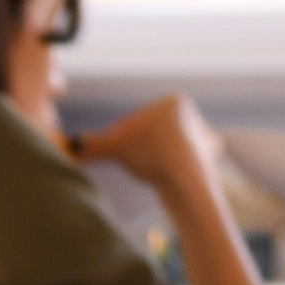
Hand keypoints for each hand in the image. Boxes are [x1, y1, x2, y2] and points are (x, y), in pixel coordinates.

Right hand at [72, 93, 220, 208]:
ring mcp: (202, 138)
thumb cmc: (154, 155)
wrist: (187, 182)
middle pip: (151, 133)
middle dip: (133, 147)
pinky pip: (178, 163)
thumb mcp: (118, 147)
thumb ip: (98, 144)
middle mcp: (192, 116)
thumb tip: (79, 143)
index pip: (136, 119)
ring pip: (163, 148)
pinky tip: (160, 176)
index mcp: (174, 102)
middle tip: (119, 161)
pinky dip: (166, 169)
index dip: (116, 136)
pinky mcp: (205, 161)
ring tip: (140, 170)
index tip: (104, 150)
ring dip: (148, 158)